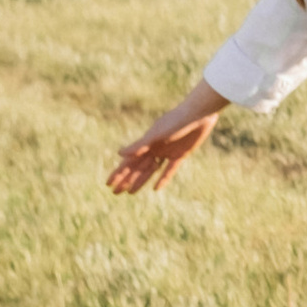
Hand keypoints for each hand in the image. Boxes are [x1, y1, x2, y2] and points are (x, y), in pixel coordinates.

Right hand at [109, 95, 224, 194]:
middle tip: (115, 193)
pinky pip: (170, 169)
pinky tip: (156, 188)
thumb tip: (119, 154)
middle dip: (126, 180)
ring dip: (140, 180)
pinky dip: (163, 178)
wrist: (198, 113)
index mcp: (146, 143)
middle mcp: (154, 148)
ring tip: (130, 193)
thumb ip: (139, 146)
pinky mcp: (181, 154)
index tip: (108, 184)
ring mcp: (167, 152)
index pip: (129, 162)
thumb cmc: (175, 121)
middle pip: (137, 168)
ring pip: (151, 170)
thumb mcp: (156, 135)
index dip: (118, 173)